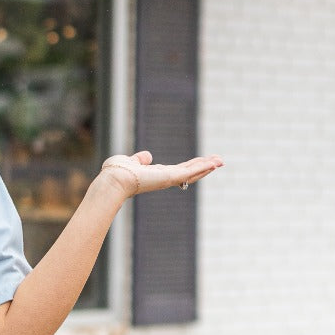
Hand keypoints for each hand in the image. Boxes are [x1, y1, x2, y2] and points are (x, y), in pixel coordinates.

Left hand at [99, 149, 223, 199]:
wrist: (114, 179)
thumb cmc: (117, 173)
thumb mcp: (131, 162)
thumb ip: (140, 160)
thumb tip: (147, 155)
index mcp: (157, 174)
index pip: (179, 170)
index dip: (192, 166)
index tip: (203, 162)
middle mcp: (165, 178)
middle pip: (190, 172)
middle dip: (204, 167)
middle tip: (219, 161)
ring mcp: (168, 179)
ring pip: (193, 173)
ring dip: (207, 166)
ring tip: (221, 161)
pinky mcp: (169, 178)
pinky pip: (189, 173)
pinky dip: (202, 167)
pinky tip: (213, 163)